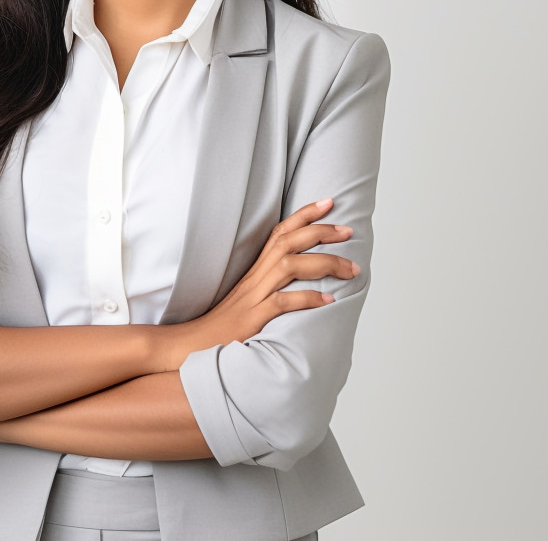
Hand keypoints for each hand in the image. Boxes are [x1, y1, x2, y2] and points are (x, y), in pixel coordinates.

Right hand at [159, 198, 357, 369]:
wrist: (196, 344)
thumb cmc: (227, 324)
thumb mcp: (251, 296)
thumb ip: (272, 282)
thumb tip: (302, 274)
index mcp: (255, 269)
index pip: (280, 232)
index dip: (304, 214)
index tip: (328, 202)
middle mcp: (256, 276)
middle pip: (288, 242)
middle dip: (321, 231)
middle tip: (348, 230)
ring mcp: (254, 296)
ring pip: (290, 266)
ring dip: (324, 264)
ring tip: (351, 269)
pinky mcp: (253, 317)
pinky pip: (282, 302)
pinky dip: (307, 299)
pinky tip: (328, 300)